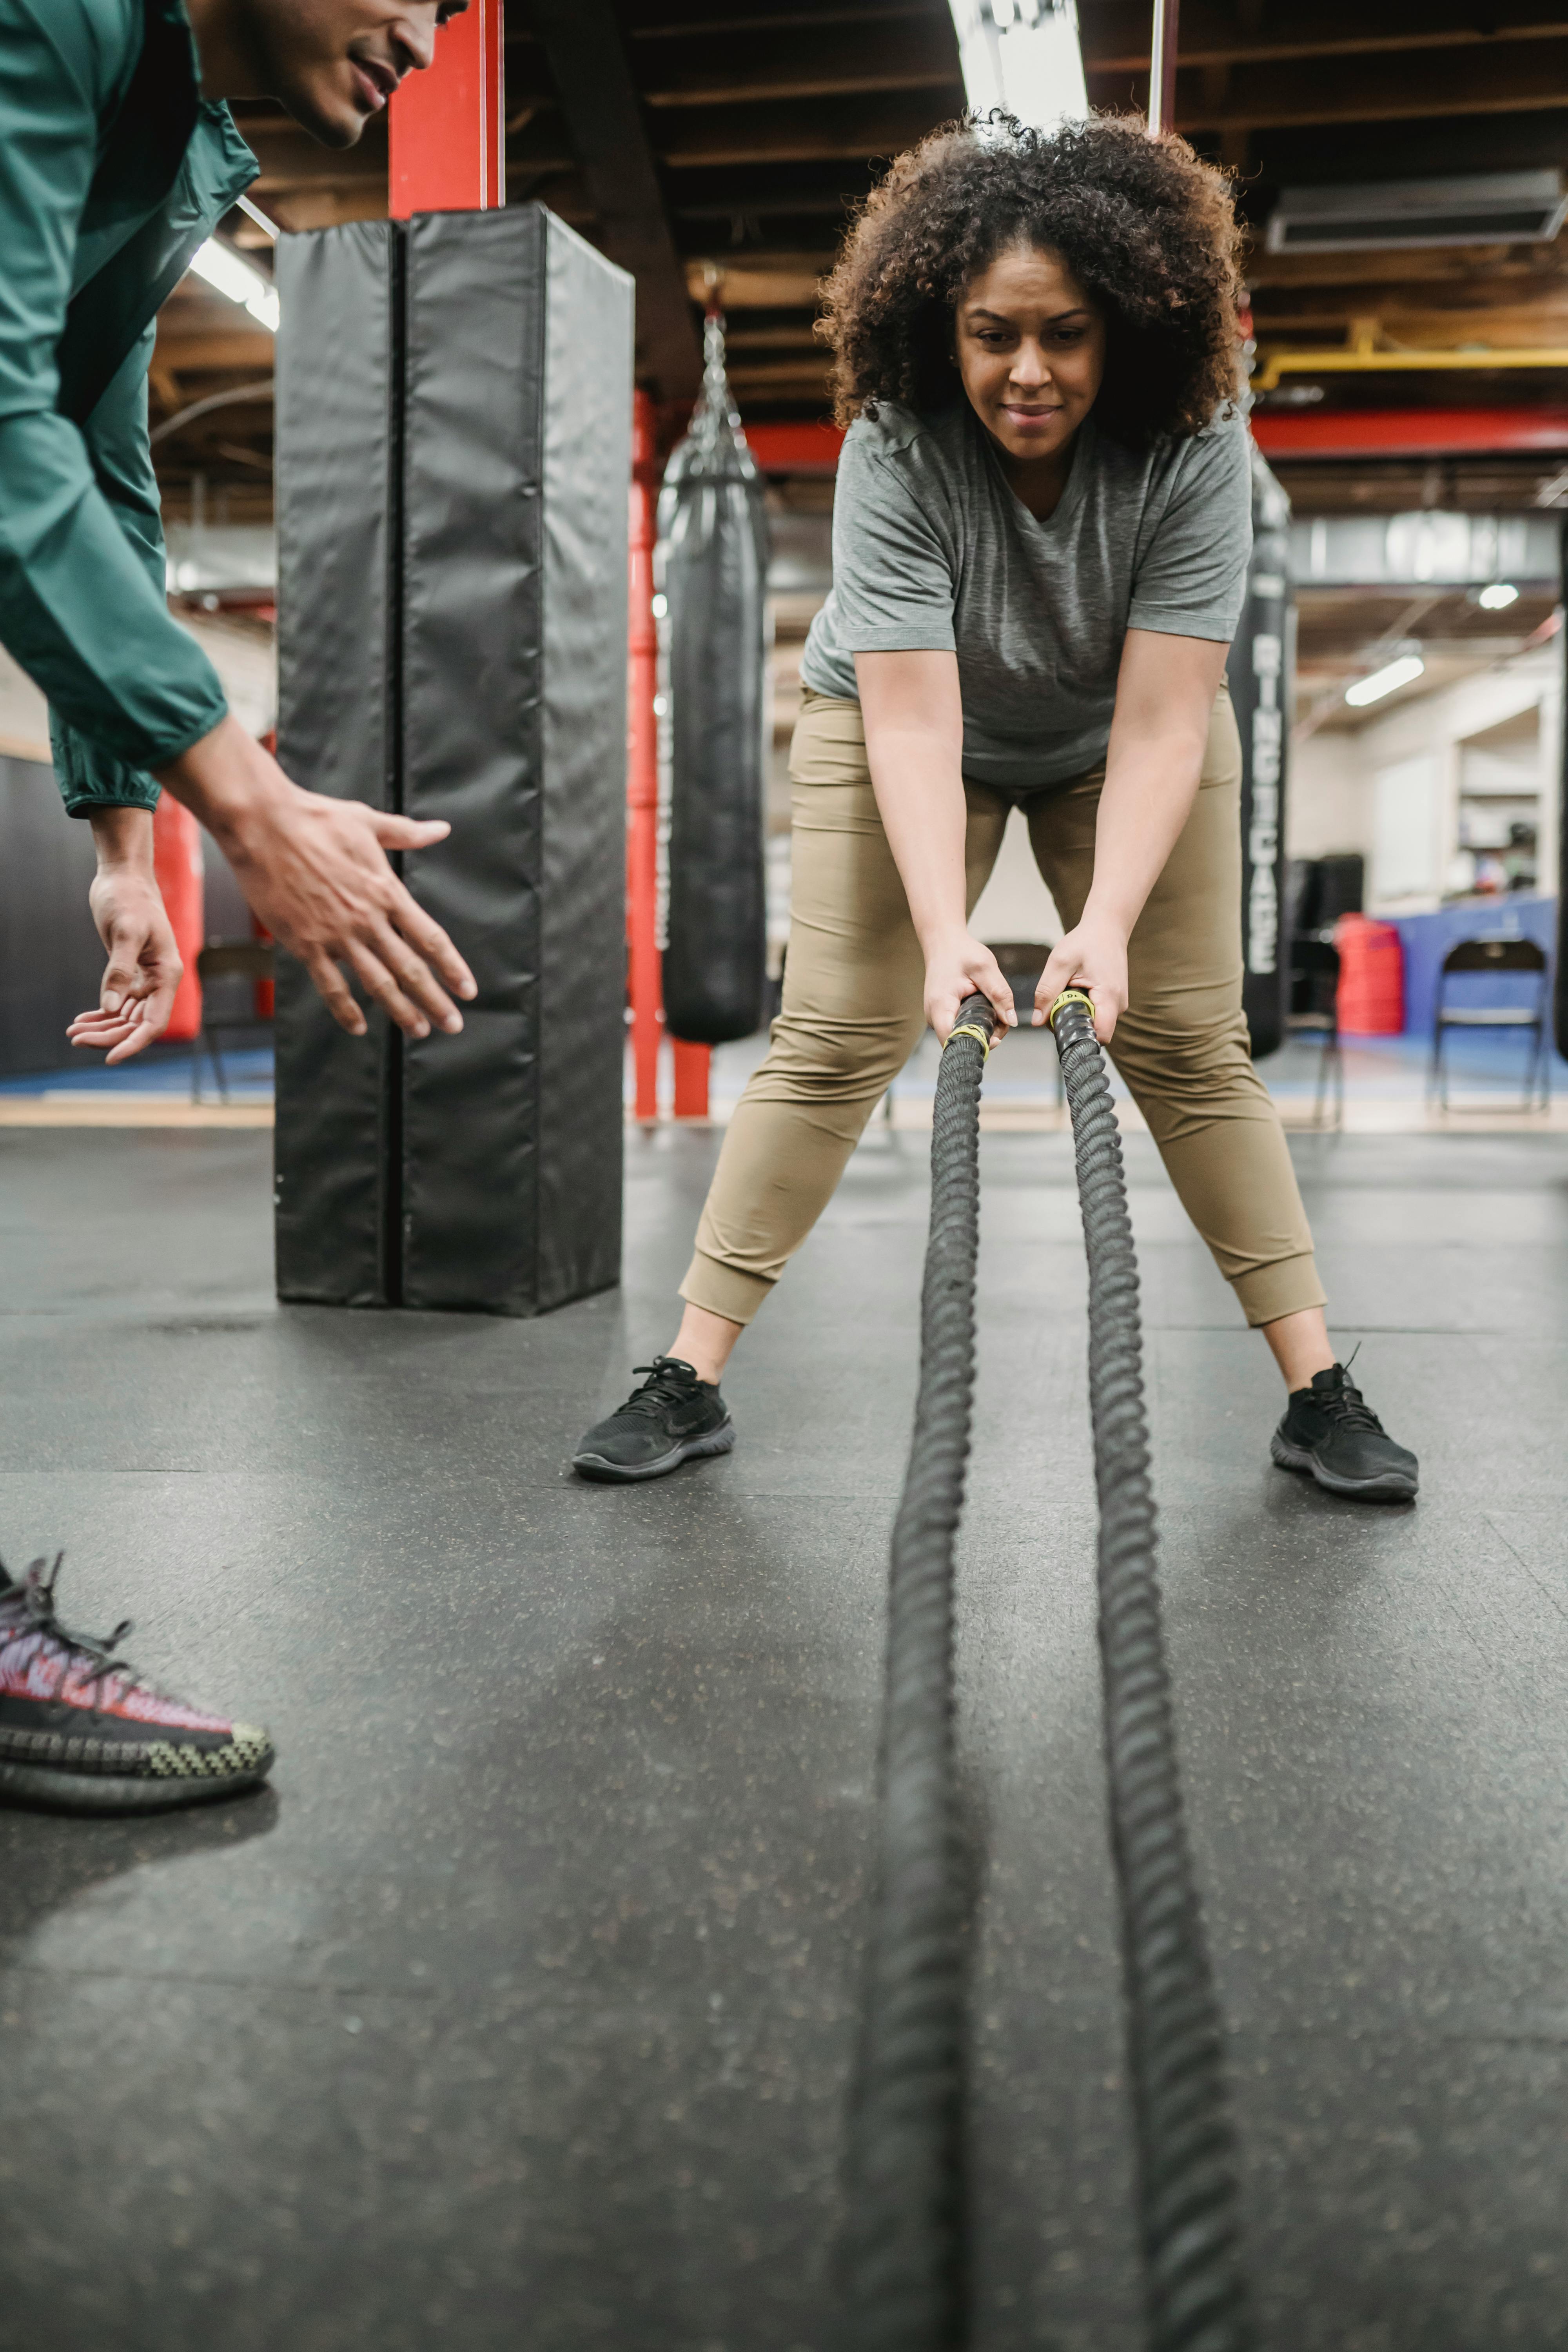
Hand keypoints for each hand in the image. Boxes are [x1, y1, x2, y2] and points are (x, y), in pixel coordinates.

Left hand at [67, 809, 182, 1064]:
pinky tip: (82, 1018)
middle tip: (74, 1037)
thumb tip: (110, 1008)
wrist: (124, 876)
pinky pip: (119, 1002)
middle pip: (136, 1024)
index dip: (133, 1044)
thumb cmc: (128, 899)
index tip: (109, 1059)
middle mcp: (160, 981)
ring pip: (126, 1016)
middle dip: (108, 1036)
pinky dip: (101, 1013)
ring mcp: (146, 978)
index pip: (154, 1022)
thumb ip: (119, 971)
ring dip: (101, 1027)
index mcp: (167, 974)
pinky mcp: (131, 972)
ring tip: (72, 1031)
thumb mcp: (124, 933)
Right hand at [156, 716, 476, 1040]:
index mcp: (387, 891)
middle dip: (435, 1001)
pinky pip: (330, 986)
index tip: (468, 989)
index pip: (430, 938)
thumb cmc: (314, 818)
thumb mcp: (367, 821)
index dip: (452, 967)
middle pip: (411, 969)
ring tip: (418, 1029)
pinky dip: (345, 1010)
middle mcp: (367, 918)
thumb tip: (441, 829)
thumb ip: (407, 833)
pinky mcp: (305, 943)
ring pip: (377, 983)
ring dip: (401, 1011)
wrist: (263, 824)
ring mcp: (337, 934)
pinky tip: (357, 1028)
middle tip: (453, 1024)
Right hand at [922, 931, 1015, 1046]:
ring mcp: (936, 1017)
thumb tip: (1012, 1021)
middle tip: (1002, 1020)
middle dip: (984, 1035)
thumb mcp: (985, 968)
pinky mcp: (942, 1015)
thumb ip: (1000, 994)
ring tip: (995, 1010)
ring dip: (982, 1028)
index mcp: (940, 1005)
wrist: (943, 943)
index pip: (953, 1040)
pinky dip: (975, 1021)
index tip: (996, 1038)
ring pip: (961, 1034)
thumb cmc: (961, 952)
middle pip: (959, 1040)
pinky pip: (960, 1026)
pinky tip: (985, 1008)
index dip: (975, 1043)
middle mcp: (933, 1015)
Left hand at [1035, 907, 1129, 1042]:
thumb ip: (1046, 992)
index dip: (1078, 1036)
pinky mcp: (1114, 1001)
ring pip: (1092, 1022)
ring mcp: (1118, 1004)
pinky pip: (1096, 1013)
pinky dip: (1083, 1005)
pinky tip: (1078, 987)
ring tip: (1072, 987)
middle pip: (1092, 1030)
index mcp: (1109, 996)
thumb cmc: (1086, 941)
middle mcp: (1119, 1004)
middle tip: (1061, 996)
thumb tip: (1036, 1021)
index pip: (1100, 1036)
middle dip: (1071, 1021)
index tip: (1060, 1022)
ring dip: (1076, 1011)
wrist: (1106, 928)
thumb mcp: (1060, 963)